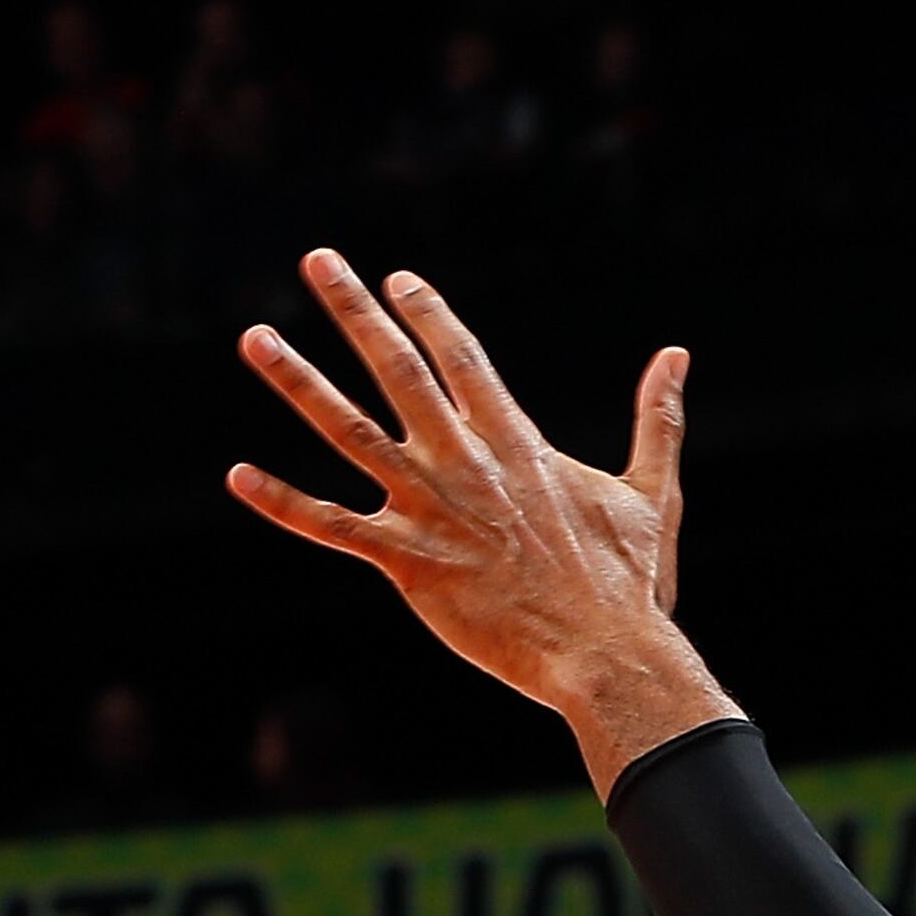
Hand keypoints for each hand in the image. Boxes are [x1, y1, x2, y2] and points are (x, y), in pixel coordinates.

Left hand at [228, 253, 714, 765]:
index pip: (463, 358)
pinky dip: (282, 501)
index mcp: (518, 443)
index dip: (428, 313)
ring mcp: (431, 511)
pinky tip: (238, 474)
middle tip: (317, 260)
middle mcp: (466, 464)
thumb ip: (658, 420)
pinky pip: (331, 527)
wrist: (606, 654)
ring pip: (348, 432)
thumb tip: (678, 357)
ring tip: (255, 337)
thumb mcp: (653, 492)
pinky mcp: (408, 564)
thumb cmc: (630, 583)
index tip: (398, 280)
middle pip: (397, 369)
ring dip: (297, 381)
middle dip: (353, 310)